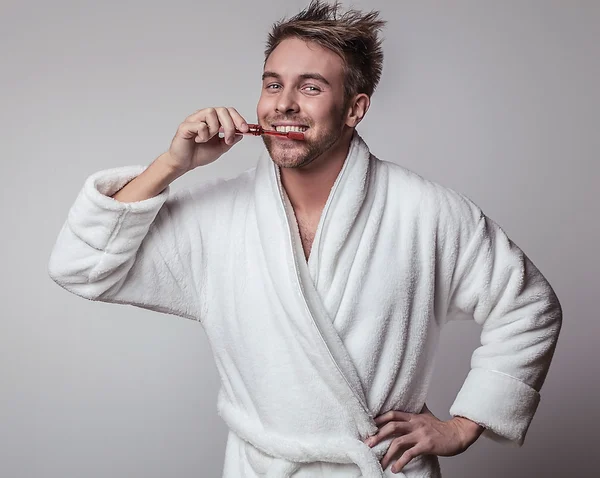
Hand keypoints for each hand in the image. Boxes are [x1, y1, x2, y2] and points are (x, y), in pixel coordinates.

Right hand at [161, 106, 248, 173]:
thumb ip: (231, 140)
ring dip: (214, 129)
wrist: (184, 163)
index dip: (238, 119)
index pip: (229, 112)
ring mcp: (194, 119)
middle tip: (228, 140)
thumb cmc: (199, 154)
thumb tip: (241, 133)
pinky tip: (198, 140)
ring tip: (208, 139)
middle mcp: (204, 117)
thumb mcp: (221, 148)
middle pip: (222, 110)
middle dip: (229, 126)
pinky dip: (203, 135)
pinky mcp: (185, 125)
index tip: (245, 129)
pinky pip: (200, 124)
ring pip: (211, 113)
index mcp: (213, 120)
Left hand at [363, 405, 483, 473]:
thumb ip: (417, 411)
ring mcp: (420, 434)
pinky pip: (410, 454)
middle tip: (368, 444)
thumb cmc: (441, 427)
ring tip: (380, 462)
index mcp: (413, 416)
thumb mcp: (427, 416)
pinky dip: (401, 462)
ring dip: (387, 453)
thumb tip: (411, 403)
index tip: (369, 427)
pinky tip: (395, 468)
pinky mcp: (426, 445)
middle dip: (377, 435)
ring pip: (398, 442)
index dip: (379, 419)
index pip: (392, 414)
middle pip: (391, 426)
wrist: (458, 434)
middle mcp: (415, 423)